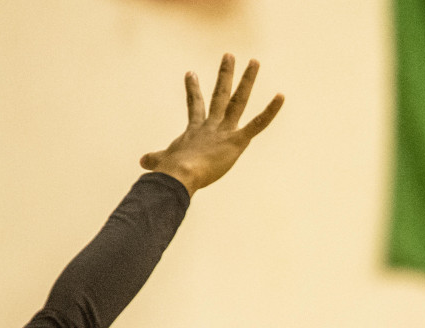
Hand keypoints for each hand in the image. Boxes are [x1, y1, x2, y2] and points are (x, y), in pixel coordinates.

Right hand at [141, 54, 283, 194]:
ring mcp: (224, 131)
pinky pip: (258, 124)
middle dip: (225, 74)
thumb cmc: (171, 172)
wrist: (179, 175)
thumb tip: (143, 161)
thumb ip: (155, 159)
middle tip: (229, 55)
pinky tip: (281, 96)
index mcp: (195, 131)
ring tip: (255, 62)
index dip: (193, 90)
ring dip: (247, 80)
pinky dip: (270, 111)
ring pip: (238, 101)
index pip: (195, 106)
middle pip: (220, 95)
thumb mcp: (161, 162)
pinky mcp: (237, 141)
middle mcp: (211, 126)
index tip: (191, 73)